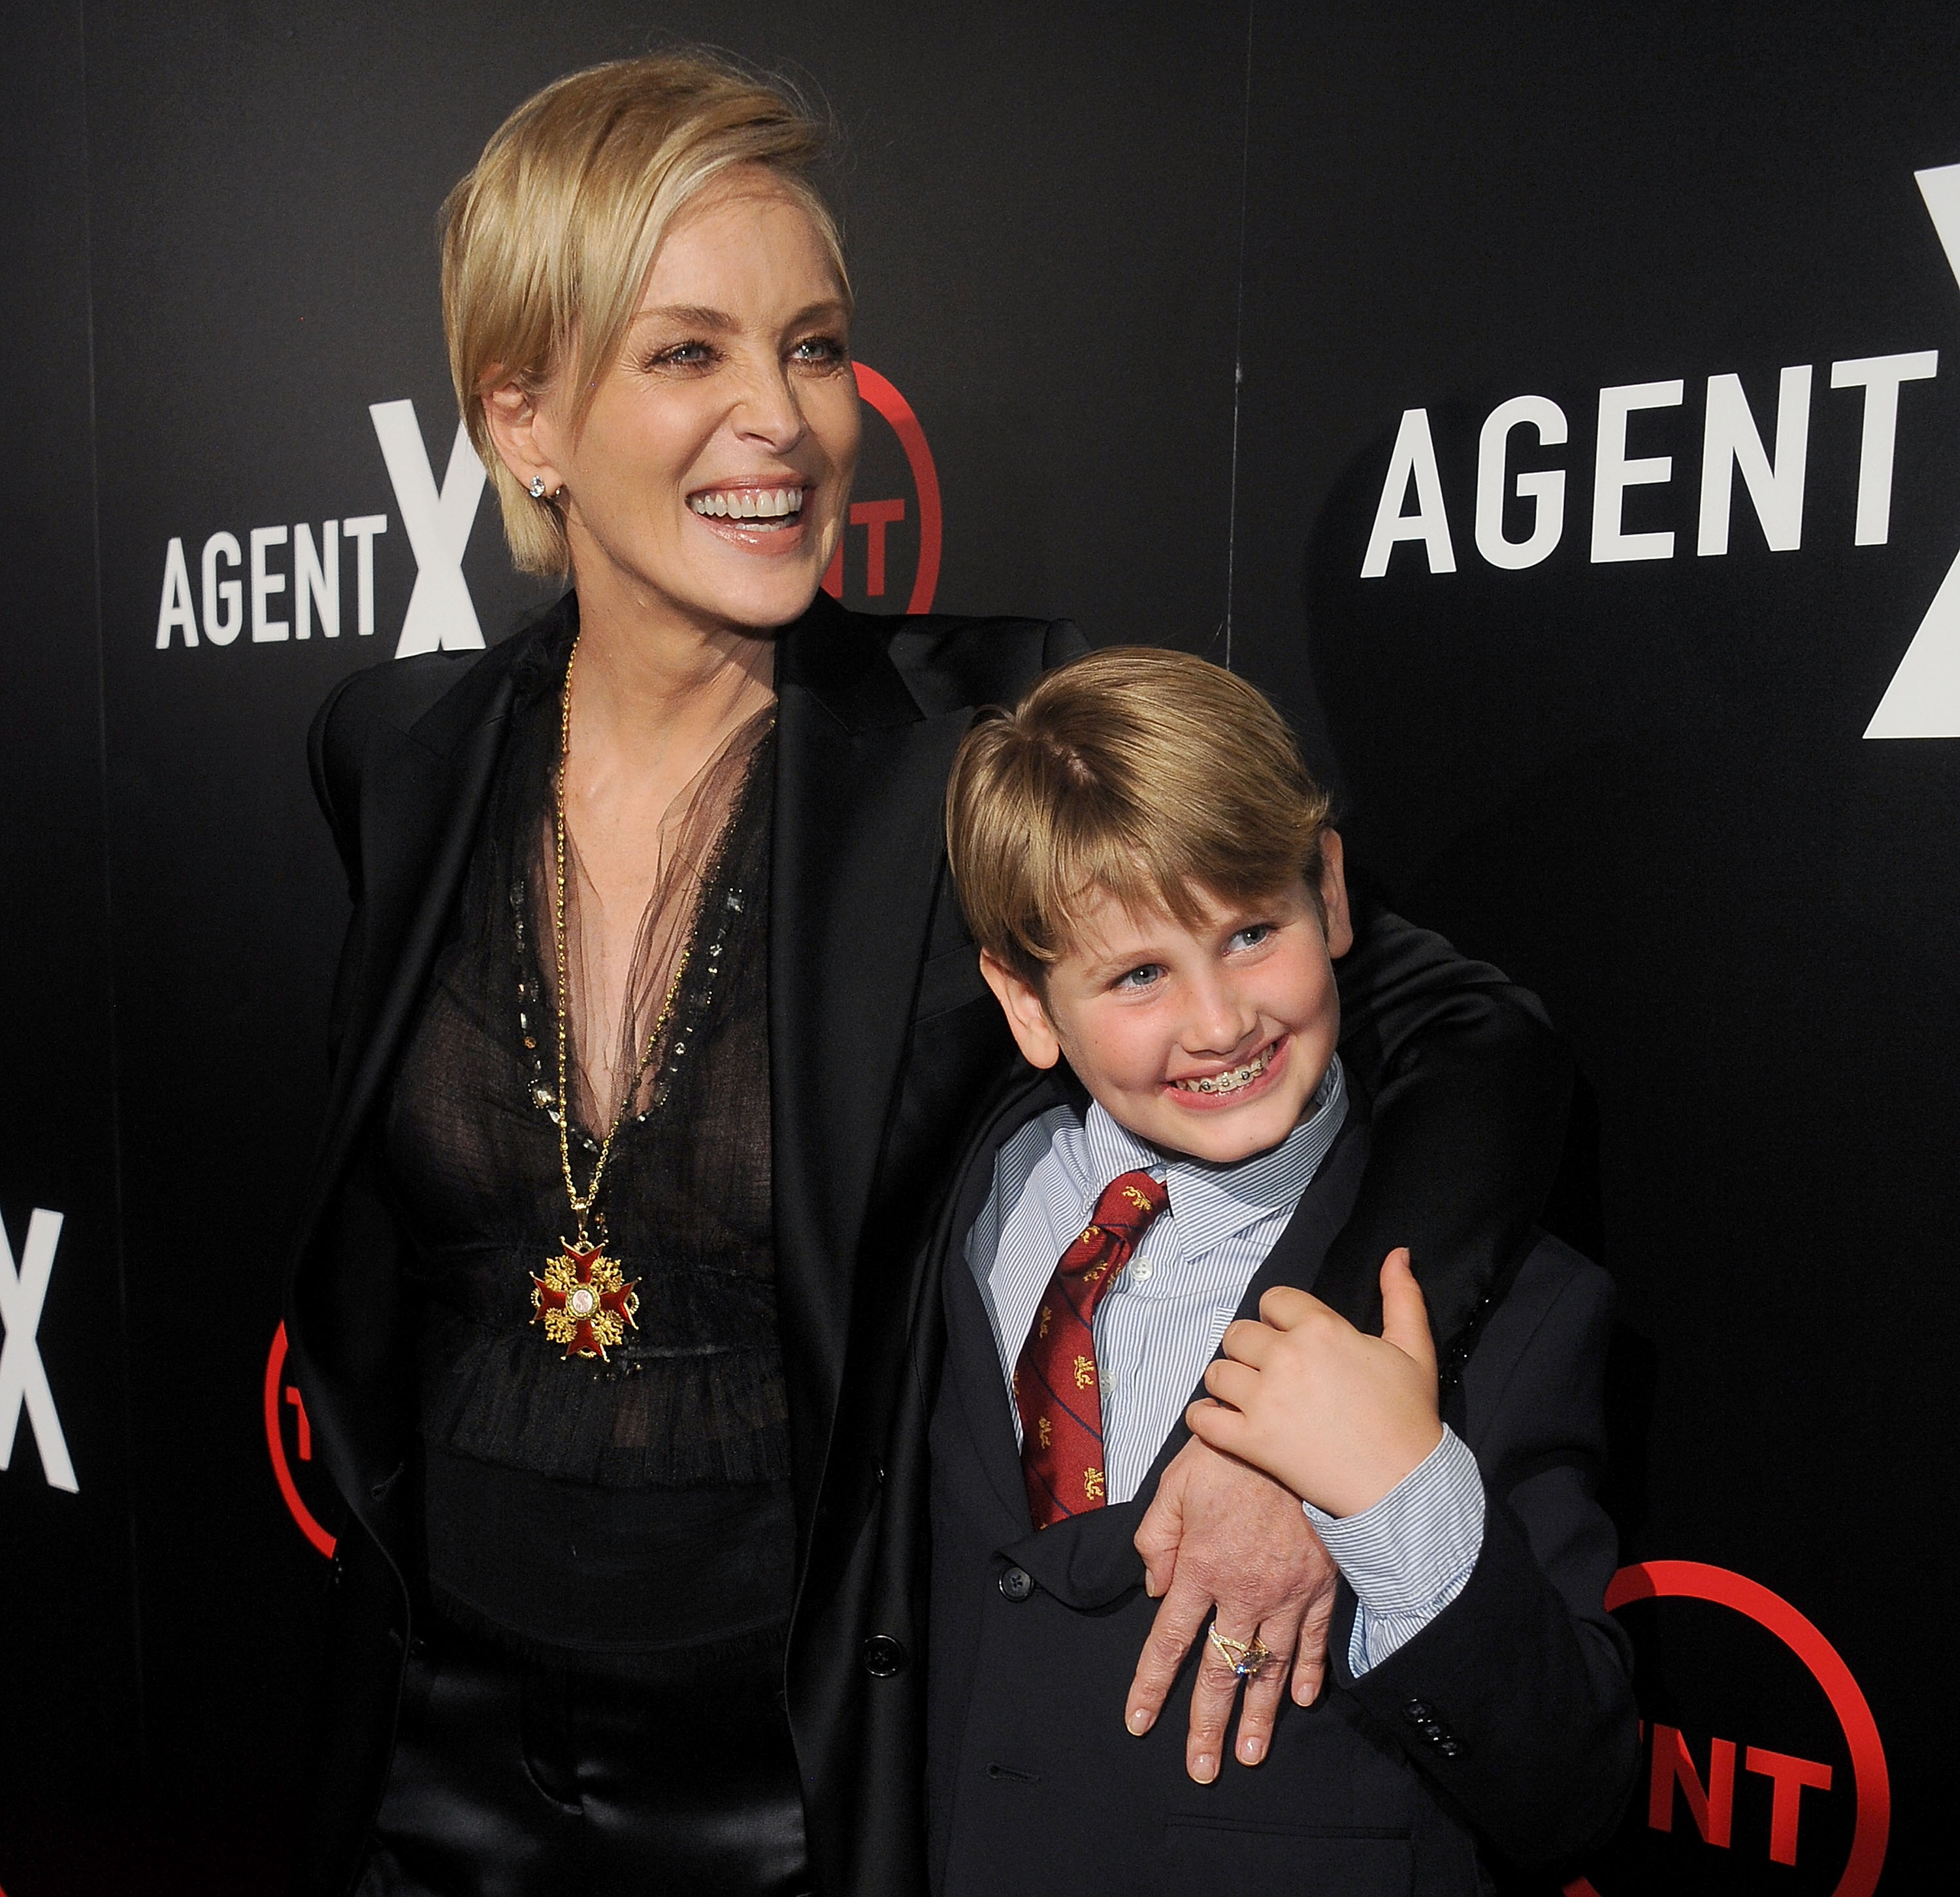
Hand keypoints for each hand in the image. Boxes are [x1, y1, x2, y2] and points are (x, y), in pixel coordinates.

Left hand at [1127, 1434, 1338, 1781]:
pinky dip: (1307, 1673)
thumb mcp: (1174, 1485)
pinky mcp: (1321, 1584)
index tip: (1139, 1722)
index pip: (1170, 1640)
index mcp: (1201, 1566)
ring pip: (1268, 1667)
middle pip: (1221, 1669)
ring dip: (1258, 1716)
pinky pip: (1313, 1639)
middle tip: (1201, 1768)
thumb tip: (1155, 1587)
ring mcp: (1286, 1591)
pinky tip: (1300, 1701)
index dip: (1152, 1684)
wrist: (1296, 1431)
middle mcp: (1243, 1589)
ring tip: (1248, 1756)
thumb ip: (1157, 1537)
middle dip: (1207, 1724)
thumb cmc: (1230, 1454)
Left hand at [1188, 1249, 1440, 1517]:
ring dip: (1228, 1380)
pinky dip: (1203, 1417)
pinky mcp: (1252, 1441)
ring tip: (1246, 1394)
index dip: (1280, 1317)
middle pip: (1238, 1333)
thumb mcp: (1413, 1349)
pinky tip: (1219, 1418)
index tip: (1291, 1337)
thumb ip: (1402, 1296)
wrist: (1404, 1484)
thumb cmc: (1408, 1416)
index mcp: (1320, 1328)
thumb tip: (1398, 1253)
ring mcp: (1264, 1400)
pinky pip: (1202, 1418)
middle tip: (1268, 1369)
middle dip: (1250, 1347)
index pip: (1273, 1300)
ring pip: (1216, 1371)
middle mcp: (1286, 1357)